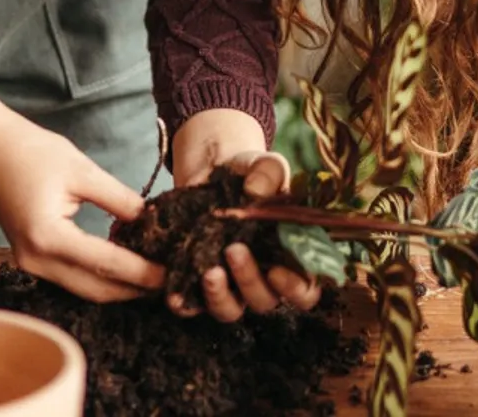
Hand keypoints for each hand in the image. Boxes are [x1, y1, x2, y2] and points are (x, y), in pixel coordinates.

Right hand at [0, 79, 163, 302]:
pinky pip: (72, 278)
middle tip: (172, 280)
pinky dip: (100, 276)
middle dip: (135, 288)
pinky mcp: (31, 260)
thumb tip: (155, 222)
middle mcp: (35, 260)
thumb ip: (121, 200)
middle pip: (96, 289)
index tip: (173, 273)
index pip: (107, 264)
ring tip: (154, 275)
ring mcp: (30, 264)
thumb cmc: (32, 151)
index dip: (143, 272)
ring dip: (119, 286)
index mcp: (48, 237)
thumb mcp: (83, 171)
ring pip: (84, 288)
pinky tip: (125, 265)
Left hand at [167, 110, 322, 322]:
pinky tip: (173, 289)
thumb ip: (269, 173)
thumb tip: (256, 190)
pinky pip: (191, 304)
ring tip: (208, 271)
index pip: (304, 290)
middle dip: (250, 281)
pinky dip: (183, 302)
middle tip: (234, 250)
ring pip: (230, 309)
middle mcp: (263, 278)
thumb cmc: (251, 174)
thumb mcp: (264, 166)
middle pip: (265, 300)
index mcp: (290, 256)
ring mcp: (230, 285)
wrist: (214, 171)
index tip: (277, 271)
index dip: (295, 289)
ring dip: (220, 297)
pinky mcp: (197, 282)